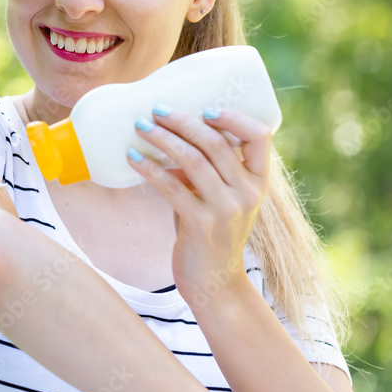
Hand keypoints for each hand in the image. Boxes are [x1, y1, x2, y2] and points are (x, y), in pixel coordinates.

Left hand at [126, 105, 272, 303]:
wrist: (213, 283)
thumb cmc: (210, 232)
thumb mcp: (219, 198)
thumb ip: (205, 170)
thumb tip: (170, 135)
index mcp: (258, 182)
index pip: (260, 137)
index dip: (235, 118)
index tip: (207, 108)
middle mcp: (247, 193)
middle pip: (215, 143)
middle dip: (183, 122)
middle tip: (157, 110)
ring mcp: (225, 209)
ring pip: (192, 160)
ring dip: (162, 139)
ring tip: (140, 126)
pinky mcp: (200, 224)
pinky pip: (171, 186)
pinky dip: (149, 167)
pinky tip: (132, 157)